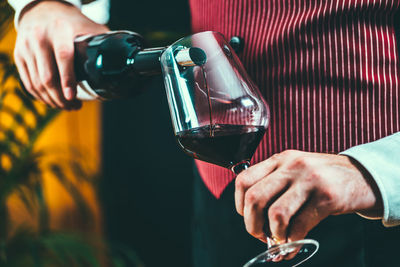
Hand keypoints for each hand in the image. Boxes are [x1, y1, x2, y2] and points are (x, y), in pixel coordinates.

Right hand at [14, 1, 108, 108]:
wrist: (43, 10)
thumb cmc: (70, 23)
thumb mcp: (87, 26)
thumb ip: (102, 42)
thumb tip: (121, 61)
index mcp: (60, 30)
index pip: (63, 56)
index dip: (68, 79)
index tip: (73, 96)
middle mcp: (40, 37)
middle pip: (48, 77)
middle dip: (62, 98)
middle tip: (75, 106)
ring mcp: (26, 47)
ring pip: (37, 83)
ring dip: (52, 100)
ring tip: (67, 106)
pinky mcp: (18, 55)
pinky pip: (28, 83)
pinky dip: (40, 96)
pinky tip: (53, 102)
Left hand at [235, 150, 382, 243]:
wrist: (363, 175)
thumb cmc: (322, 178)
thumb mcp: (294, 170)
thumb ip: (274, 186)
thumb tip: (254, 219)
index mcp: (279, 159)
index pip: (243, 180)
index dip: (239, 205)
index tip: (248, 217)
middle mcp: (291, 166)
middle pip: (254, 198)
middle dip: (252, 224)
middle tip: (259, 234)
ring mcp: (309, 180)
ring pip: (275, 214)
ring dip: (274, 234)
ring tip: (279, 239)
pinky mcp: (327, 197)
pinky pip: (300, 226)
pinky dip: (292, 241)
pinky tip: (293, 245)